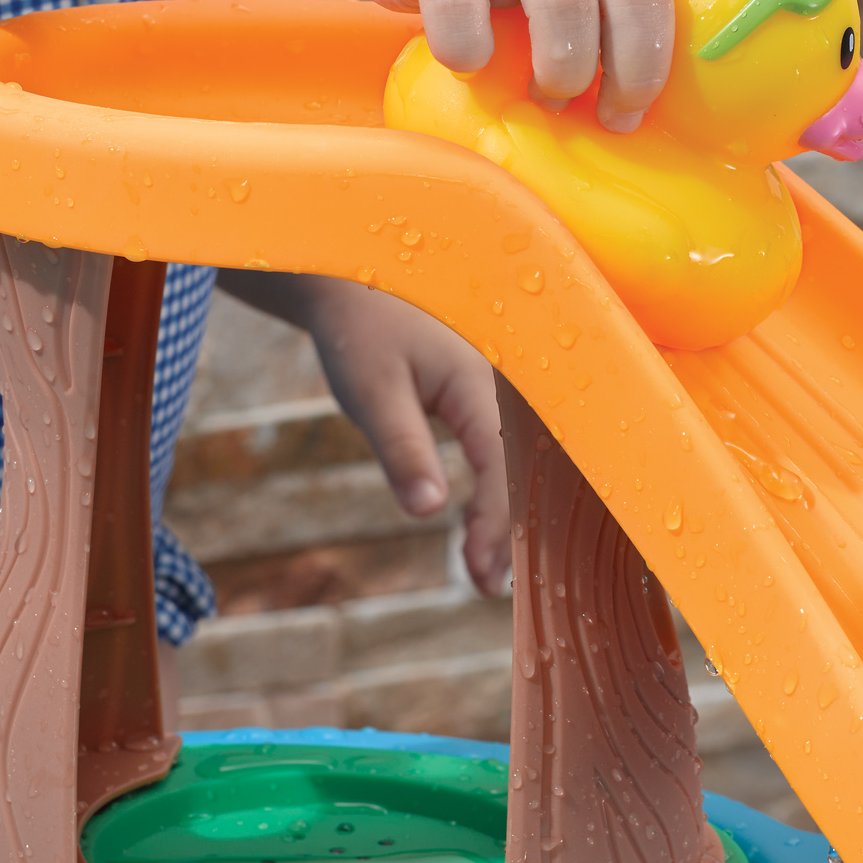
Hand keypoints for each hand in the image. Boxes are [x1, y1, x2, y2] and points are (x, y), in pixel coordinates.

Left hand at [218, 271, 510, 596]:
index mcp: (479, 385)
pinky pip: (495, 451)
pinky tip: (474, 525)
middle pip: (517, 472)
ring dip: (500, 516)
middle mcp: (496, 390)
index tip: (479, 574)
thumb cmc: (358, 329)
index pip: (500, 469)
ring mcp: (488, 392)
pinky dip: (490, 492)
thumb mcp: (371, 391)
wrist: (345, 275)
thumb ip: (402, 449)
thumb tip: (429, 512)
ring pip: (510, 463)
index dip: (493, 525)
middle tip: (485, 588)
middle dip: (505, 531)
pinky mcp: (473, 397)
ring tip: (484, 572)